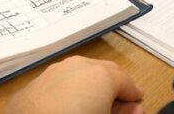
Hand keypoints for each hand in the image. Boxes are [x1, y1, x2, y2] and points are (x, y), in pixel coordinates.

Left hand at [6, 56, 143, 113]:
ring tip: (92, 105)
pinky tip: (67, 106)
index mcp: (101, 75)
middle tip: (118, 105)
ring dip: (91, 85)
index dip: (134, 96)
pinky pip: (61, 80)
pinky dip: (70, 89)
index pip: (128, 83)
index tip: (136, 106)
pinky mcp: (37, 81)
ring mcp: (55, 71)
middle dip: (115, 86)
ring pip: (81, 72)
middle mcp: (79, 66)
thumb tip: (135, 108)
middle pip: (105, 71)